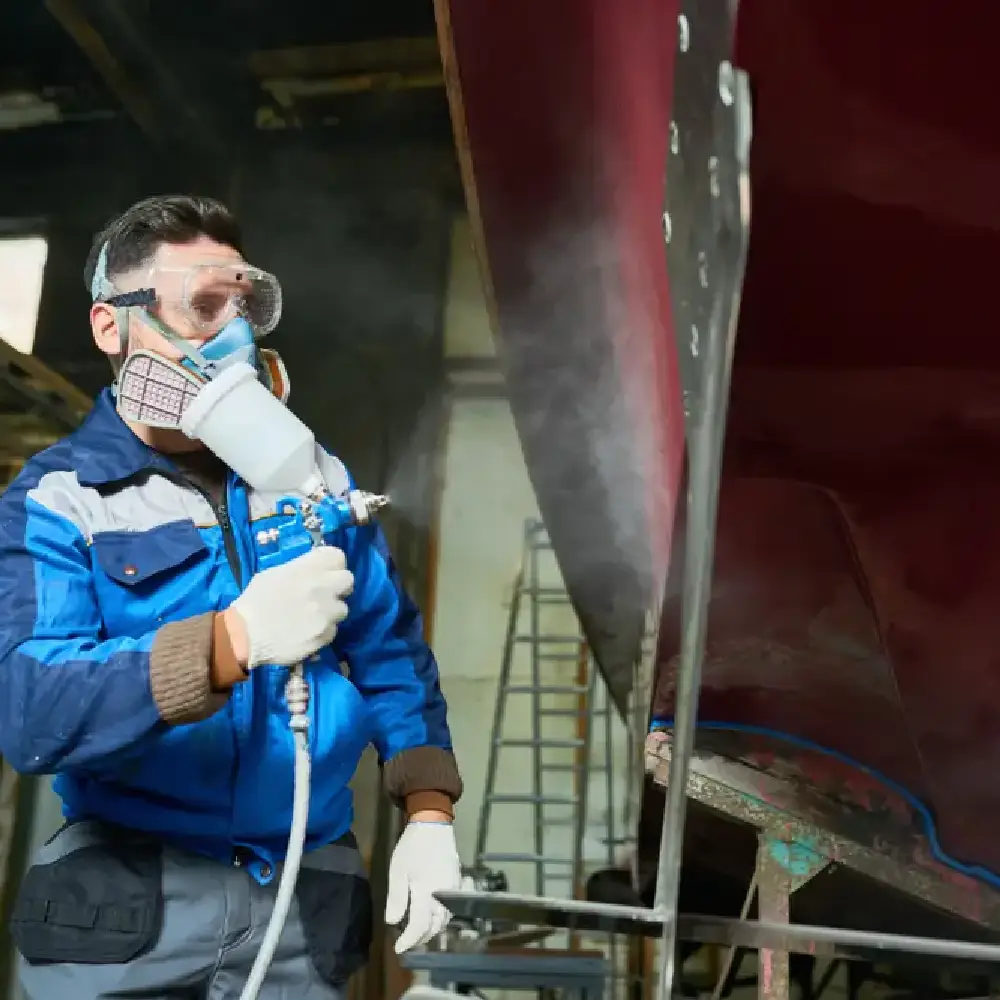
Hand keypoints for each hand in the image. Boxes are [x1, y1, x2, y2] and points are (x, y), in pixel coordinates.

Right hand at [225, 546, 353, 668]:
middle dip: (339, 587)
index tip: (326, 572)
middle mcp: (321, 587)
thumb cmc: (254, 602)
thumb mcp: (273, 574)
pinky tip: (306, 633)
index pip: (338, 557)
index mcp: (307, 569)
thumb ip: (299, 570)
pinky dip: (323, 631)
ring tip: (311, 618)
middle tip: (325, 595)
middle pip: (348, 580)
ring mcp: (326, 612)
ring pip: (342, 608)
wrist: (244, 635)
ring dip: (330, 612)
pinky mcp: (325, 634)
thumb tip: (313, 569)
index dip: (333, 564)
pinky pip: (333, 630)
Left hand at [385, 821, 461, 952]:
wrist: (434, 824)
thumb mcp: (398, 871)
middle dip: (421, 938)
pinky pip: (450, 908)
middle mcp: (444, 895)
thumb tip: (393, 922)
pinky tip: (430, 915)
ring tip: (417, 931)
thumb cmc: (413, 847)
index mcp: (427, 893)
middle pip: (435, 926)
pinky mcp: (456, 882)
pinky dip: (440, 917)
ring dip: (432, 929)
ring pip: (445, 919)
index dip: (409, 940)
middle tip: (406, 942)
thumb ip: (396, 898)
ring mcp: (453, 889)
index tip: (398, 949)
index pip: (419, 926)